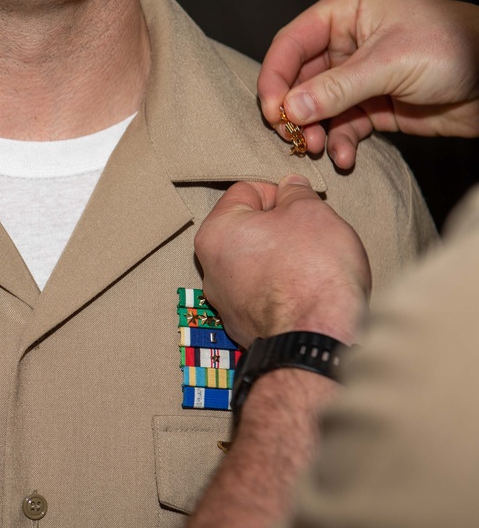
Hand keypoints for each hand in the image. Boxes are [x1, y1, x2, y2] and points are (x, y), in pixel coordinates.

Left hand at [194, 175, 369, 347]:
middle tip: (311, 236)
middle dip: (280, 228)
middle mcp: (210, 268)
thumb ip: (296, 194)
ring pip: (256, 264)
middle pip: (248, 230)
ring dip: (281, 260)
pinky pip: (262, 296)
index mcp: (216, 233)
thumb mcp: (311, 213)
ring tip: (311, 268)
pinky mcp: (242, 328)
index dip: (279, 192)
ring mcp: (224, 302)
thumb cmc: (313, 270)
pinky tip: (305, 295)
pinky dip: (282, 291)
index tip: (302, 206)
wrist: (318, 339)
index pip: (245, 191)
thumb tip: (290, 187)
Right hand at [258, 0, 478, 168]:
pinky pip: (342, 125)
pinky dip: (339, 142)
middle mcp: (347, 41)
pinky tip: (344, 157)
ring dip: (313, 131)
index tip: (271, 111)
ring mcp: (358, 75)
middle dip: (293, 111)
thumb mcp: (391, 64)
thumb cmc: (456, 48)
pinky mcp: (372, 105)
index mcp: (346, 12)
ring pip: (316, 107)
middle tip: (290, 137)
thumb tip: (289, 109)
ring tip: (316, 149)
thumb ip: (336, 88)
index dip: (275, 77)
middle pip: (298, 79)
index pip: (291, 44)